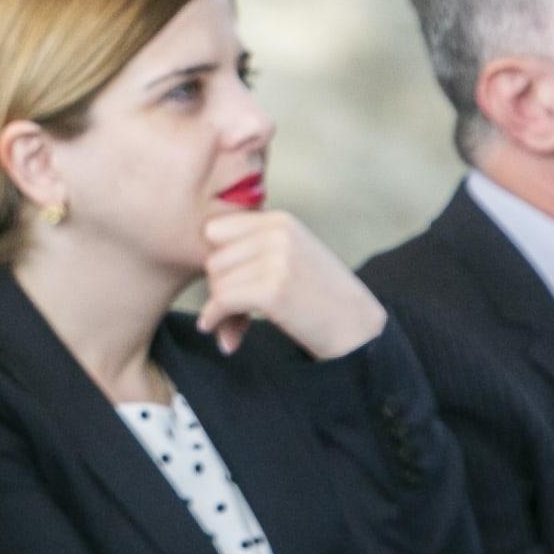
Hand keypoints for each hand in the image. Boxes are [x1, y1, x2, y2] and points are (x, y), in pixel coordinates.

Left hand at [197, 211, 386, 358]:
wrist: (356, 326)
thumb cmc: (316, 295)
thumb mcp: (289, 255)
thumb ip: (251, 247)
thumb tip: (197, 253)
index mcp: (279, 220)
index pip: (215, 230)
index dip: (218, 259)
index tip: (229, 283)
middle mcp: (278, 234)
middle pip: (213, 259)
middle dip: (219, 288)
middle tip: (235, 310)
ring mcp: (277, 260)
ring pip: (215, 282)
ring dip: (220, 308)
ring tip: (239, 322)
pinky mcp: (273, 289)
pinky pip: (222, 301)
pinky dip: (215, 319)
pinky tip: (222, 333)